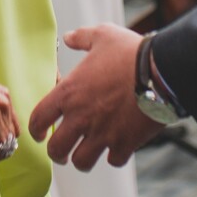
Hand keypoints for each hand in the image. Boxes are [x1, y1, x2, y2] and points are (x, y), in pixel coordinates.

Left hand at [28, 24, 165, 171]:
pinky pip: (113, 160)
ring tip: (87, 153)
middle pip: (56, 150)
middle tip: (62, 152)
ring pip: (82, 161)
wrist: (161, 71)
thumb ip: (82, 38)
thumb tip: (69, 38)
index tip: (39, 134)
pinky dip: (114, 156)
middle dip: (56, 154)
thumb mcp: (102, 35)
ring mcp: (102, 133)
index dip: (35, 130)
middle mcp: (80, 117)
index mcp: (69, 93)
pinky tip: (117, 147)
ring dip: (83, 158)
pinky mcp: (124, 143)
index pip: (38, 119)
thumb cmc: (130, 52)